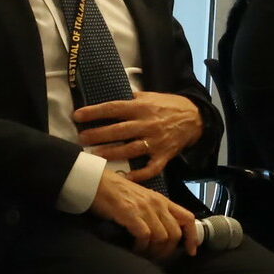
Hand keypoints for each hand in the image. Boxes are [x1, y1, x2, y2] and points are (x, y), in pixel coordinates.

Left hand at [75, 91, 203, 182]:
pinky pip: (150, 168)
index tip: (77, 116)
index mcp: (142, 107)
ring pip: (130, 150)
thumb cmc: (168, 105)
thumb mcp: (149, 96)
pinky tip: (125, 177)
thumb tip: (109, 97)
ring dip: (112, 153)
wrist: (195, 118)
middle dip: (98, 135)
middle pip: (119, 130)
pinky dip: (138, 175)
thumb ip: (130, 99)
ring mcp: (156, 141)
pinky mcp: (164, 155)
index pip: (114, 108)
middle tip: (81, 139)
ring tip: (95, 156)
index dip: (95, 112)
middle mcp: (147, 124)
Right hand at [89, 168, 200, 260]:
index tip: (191, 251)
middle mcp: (157, 203)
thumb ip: (153, 212)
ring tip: (143, 254)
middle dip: (168, 250)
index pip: (187, 218)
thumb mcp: (141, 199)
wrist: (95, 181)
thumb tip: (161, 234)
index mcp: (162, 200)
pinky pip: (145, 236)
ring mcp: (144, 208)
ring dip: (153, 251)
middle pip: (175, 233)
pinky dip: (141, 247)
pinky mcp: (131, 213)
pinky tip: (133, 248)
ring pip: (162, 237)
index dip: (192, 237)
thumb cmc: (115, 192)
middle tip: (156, 257)